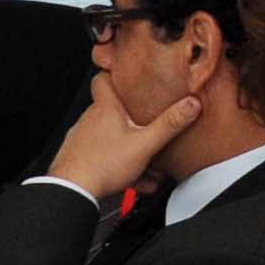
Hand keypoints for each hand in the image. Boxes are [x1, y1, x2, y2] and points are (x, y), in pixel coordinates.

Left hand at [42, 74, 201, 201]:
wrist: (74, 191)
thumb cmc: (103, 165)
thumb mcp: (145, 144)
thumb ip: (169, 125)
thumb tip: (190, 105)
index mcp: (105, 109)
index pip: (102, 79)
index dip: (113, 73)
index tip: (126, 73)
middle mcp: (90, 120)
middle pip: (113, 111)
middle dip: (133, 119)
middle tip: (150, 124)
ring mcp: (82, 139)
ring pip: (111, 138)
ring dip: (131, 149)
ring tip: (150, 166)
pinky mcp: (79, 158)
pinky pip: (104, 158)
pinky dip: (121, 167)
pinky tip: (137, 181)